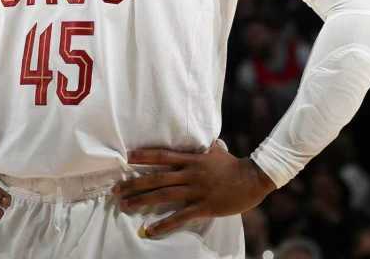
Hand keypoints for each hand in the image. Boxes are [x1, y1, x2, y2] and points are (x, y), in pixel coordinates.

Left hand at [112, 142, 275, 237]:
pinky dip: (164, 224)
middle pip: (157, 177)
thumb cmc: (234, 165)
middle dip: (134, 183)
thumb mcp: (217, 151)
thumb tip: (205, 140)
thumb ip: (206, 148)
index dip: (144, 156)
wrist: (253, 179)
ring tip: (124, 205)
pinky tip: (150, 230)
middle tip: (116, 189)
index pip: (163, 155)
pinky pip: (180, 217)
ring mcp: (196, 190)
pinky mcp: (204, 207)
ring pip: (164, 196)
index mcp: (192, 159)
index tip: (127, 158)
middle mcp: (190, 174)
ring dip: (142, 201)